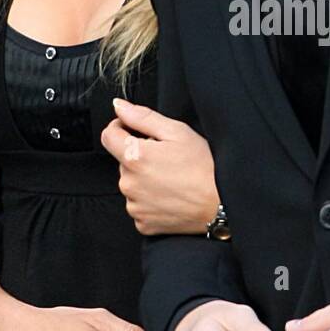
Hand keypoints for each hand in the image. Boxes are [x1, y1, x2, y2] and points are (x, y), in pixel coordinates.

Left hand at [101, 99, 219, 234]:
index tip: (135, 131)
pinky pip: (139, 205)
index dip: (121, 128)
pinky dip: (150, 200)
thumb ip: (143, 117)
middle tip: (167, 158)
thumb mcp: (177, 132)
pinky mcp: (142, 223)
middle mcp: (129, 183)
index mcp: (135, 157)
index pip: (108, 136)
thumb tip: (119, 107)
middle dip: (140, 156)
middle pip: (123, 161)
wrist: (221, 205)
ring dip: (144, 179)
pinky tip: (170, 195)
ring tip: (171, 179)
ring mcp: (135, 205)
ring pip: (131, 184)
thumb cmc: (204, 167)